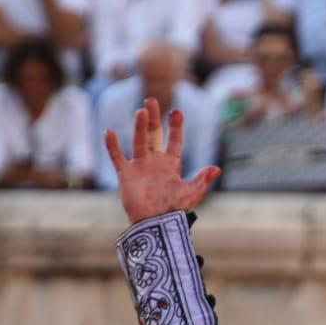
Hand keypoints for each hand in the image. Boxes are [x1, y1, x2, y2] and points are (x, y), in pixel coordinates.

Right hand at [105, 97, 220, 224]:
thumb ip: (202, 179)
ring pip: (139, 141)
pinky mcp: (126, 175)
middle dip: (154, 119)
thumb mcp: (191, 193)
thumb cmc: (174, 211)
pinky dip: (112, 145)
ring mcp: (140, 167)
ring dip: (140, 127)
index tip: (177, 111)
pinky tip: (109, 131)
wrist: (155, 225)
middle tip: (151, 99)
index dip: (176, 127)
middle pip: (154, 135)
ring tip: (141, 111)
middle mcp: (155, 162)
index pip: (175, 141)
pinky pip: (117, 157)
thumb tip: (216, 168)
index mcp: (172, 165)